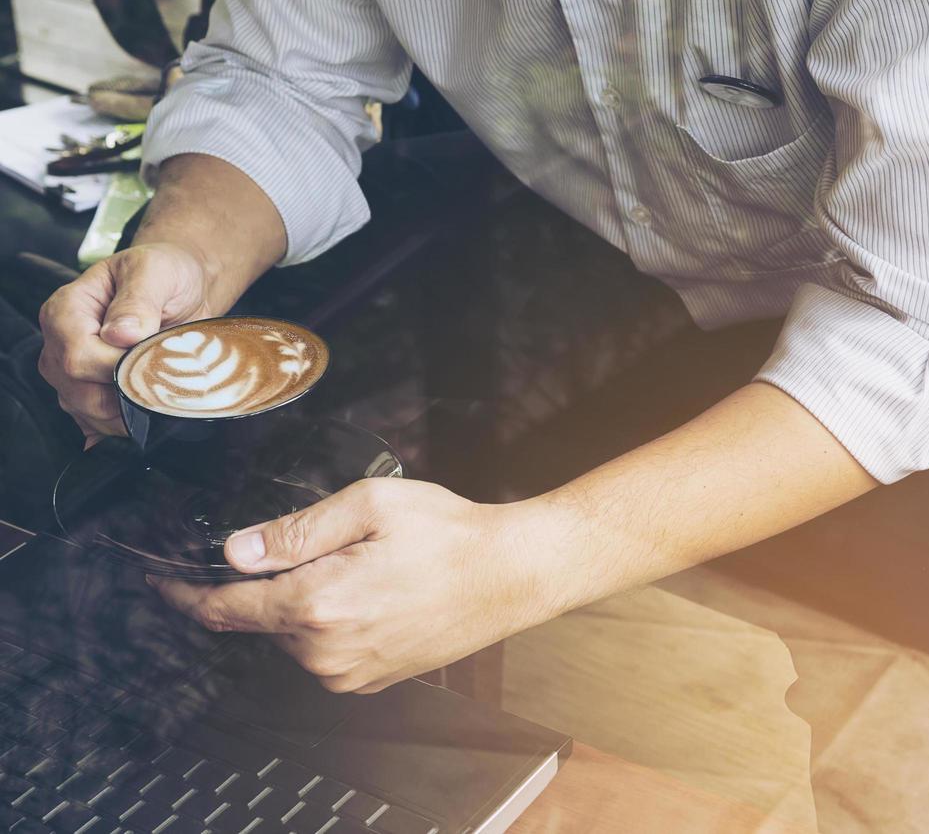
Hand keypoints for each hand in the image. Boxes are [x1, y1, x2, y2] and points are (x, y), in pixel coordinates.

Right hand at [38, 243, 213, 443]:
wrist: (182, 287)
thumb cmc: (165, 274)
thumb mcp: (155, 272)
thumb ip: (138, 301)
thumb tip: (121, 334)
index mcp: (67, 310)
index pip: (78, 356)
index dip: (115, 369)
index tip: (150, 362)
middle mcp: (60, 344)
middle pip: (78, 391)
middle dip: (126, 396)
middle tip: (165, 383)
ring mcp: (71, 372)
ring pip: (87, 412)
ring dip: (129, 415)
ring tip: (162, 395)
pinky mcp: (89, 393)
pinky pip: (95, 424)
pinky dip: (123, 427)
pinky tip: (145, 422)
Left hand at [149, 478, 573, 692]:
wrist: (512, 574)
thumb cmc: (451, 534)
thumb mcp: (369, 506)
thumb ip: (295, 531)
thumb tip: (236, 551)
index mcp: (318, 604)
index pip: (227, 607)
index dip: (187, 593)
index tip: (161, 582)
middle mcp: (326, 651)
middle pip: (264, 616)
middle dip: (276, 580)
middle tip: (332, 541)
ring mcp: (349, 672)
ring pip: (296, 633)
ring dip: (309, 600)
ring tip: (370, 564)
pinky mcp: (371, 678)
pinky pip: (326, 649)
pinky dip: (334, 620)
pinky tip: (379, 590)